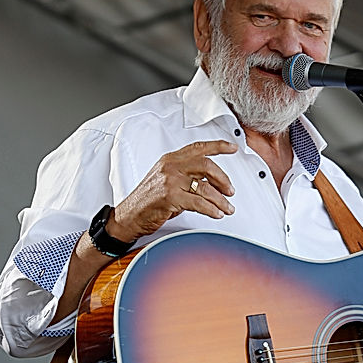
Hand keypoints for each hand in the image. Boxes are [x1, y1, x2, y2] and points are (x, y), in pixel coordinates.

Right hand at [109, 139, 238, 241]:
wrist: (129, 216)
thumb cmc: (148, 200)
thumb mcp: (166, 180)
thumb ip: (185, 175)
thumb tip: (211, 181)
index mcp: (171, 159)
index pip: (199, 148)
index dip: (218, 146)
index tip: (232, 148)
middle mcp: (171, 166)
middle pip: (207, 165)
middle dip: (223, 179)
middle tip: (230, 191)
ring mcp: (170, 181)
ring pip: (205, 187)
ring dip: (221, 200)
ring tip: (227, 208)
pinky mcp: (170, 197)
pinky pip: (199, 203)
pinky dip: (212, 210)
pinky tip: (217, 213)